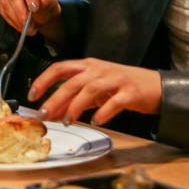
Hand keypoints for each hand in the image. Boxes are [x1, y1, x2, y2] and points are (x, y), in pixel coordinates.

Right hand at [0, 0, 60, 36]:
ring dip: (16, 18)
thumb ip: (46, 1)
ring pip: (6, 2)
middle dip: (21, 10)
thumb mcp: (51, 3)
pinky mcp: (2, 0)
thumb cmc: (45, 4)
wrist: (40, 11)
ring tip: (28, 28)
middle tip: (28, 23)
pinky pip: (3, 10)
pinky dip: (12, 21)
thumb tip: (41, 2)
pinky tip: (21, 26)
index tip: (34, 8)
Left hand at [27, 58, 162, 125]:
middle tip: (44, 114)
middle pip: (71, 82)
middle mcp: (98, 70)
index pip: (59, 68)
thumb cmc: (121, 86)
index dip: (43, 80)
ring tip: (67, 121)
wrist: (156, 86)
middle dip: (55, 98)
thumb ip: (73, 100)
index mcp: (87, 66)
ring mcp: (115, 79)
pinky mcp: (131, 92)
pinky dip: (103, 112)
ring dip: (76, 106)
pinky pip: (115, 102)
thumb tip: (52, 113)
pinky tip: (96, 122)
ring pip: (90, 89)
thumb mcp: (94, 91)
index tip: (32, 94)